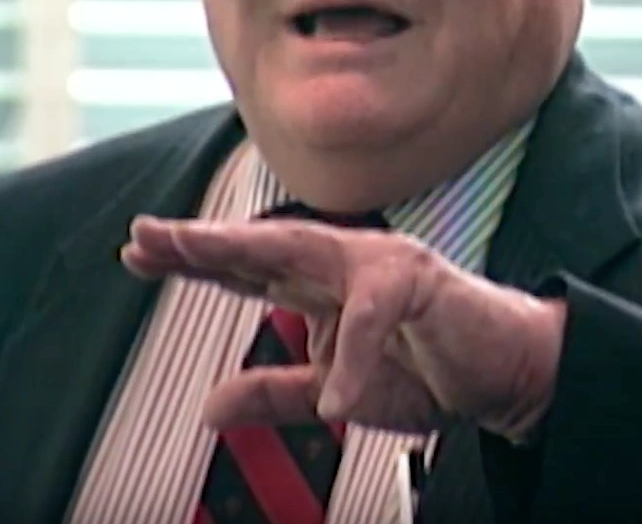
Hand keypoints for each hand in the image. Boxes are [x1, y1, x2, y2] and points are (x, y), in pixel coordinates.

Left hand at [120, 215, 567, 441]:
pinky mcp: (421, 285)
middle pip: (261, 243)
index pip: (247, 266)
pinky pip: (375, 318)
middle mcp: (344, 261)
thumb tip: (209, 407)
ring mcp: (381, 264)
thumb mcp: (332, 389)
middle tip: (144, 233)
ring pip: (304, 249)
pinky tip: (335, 399)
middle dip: (201, 238)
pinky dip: (355, 359)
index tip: (137, 251)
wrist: (505, 375)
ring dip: (246, 250)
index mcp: (320, 284)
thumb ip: (274, 391)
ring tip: (190, 253)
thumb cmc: (423, 369)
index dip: (193, 258)